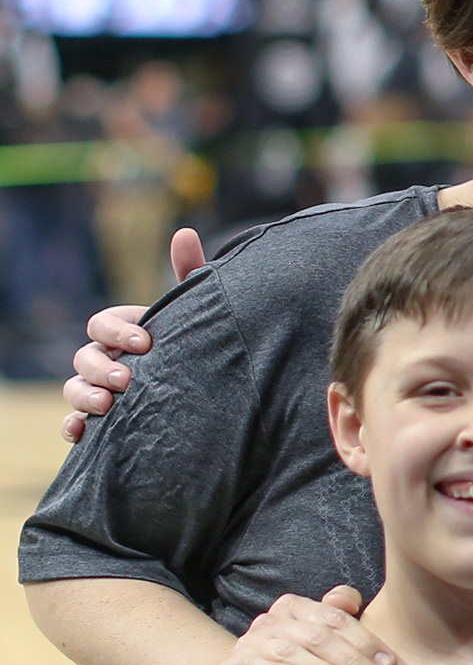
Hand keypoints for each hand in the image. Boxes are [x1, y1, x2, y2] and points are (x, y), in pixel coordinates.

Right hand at [59, 229, 205, 442]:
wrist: (210, 389)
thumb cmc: (196, 341)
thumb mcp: (196, 310)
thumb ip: (189, 273)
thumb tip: (184, 233)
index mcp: (124, 331)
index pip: (102, 323)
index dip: (117, 331)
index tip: (146, 342)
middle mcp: (107, 358)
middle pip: (83, 357)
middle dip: (99, 367)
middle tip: (127, 379)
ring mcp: (101, 389)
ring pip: (74, 388)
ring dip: (84, 395)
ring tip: (108, 405)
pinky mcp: (102, 419)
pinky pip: (74, 423)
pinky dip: (72, 426)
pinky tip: (81, 431)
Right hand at [212, 587, 394, 664]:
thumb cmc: (290, 664)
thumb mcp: (317, 641)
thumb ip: (339, 619)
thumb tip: (351, 602)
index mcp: (296, 608)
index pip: (336, 620)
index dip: (366, 642)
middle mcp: (273, 620)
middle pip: (320, 637)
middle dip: (353, 662)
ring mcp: (251, 643)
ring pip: (294, 653)